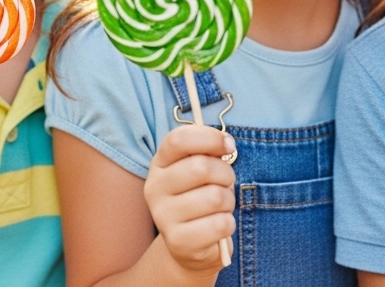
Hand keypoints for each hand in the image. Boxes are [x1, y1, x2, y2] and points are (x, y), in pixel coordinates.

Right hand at [143, 125, 235, 274]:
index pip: (179, 140)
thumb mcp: (199, 171)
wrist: (189, 246)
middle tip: (226, 183)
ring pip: (215, 197)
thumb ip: (208, 152)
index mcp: (159, 164)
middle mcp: (155, 188)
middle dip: (226, 174)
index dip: (209, 138)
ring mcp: (163, 216)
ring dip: (229, 201)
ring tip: (220, 207)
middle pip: (201, 167)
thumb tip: (226, 144)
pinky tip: (218, 227)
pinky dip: (228, 224)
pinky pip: (220, 224)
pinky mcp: (178, 241)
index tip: (229, 146)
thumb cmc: (199, 199)